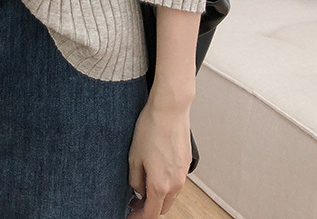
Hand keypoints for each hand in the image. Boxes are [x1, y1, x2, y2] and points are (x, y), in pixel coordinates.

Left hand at [127, 97, 192, 216]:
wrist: (170, 110)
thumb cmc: (150, 129)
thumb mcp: (134, 156)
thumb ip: (135, 179)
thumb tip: (138, 191)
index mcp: (160, 185)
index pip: (150, 214)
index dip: (138, 217)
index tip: (130, 215)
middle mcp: (175, 183)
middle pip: (162, 207)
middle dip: (148, 208)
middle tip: (134, 202)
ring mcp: (183, 174)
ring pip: (170, 195)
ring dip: (157, 196)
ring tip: (142, 186)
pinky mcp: (186, 164)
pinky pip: (176, 182)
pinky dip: (165, 184)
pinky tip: (154, 172)